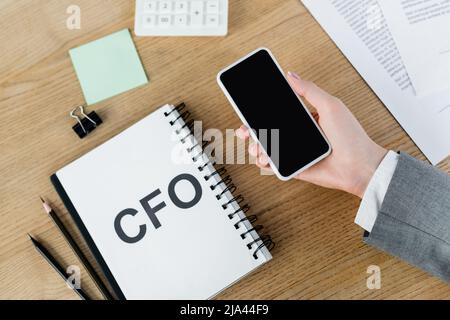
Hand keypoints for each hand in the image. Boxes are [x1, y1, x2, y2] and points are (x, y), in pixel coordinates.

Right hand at [236, 72, 387, 197]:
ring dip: (257, 146)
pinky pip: (275, 164)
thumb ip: (309, 90)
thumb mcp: (331, 106)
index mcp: (305, 118)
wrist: (359, 166)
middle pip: (269, 130)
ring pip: (268, 147)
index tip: (248, 109)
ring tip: (256, 147)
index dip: (261, 111)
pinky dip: (265, 162)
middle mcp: (298, 134)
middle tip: (245, 131)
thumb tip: (291, 75)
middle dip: (252, 130)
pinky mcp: (295, 167)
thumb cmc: (351, 137)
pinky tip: (264, 158)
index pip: (278, 112)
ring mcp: (295, 151)